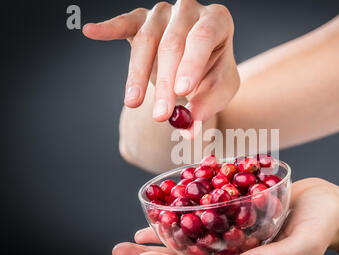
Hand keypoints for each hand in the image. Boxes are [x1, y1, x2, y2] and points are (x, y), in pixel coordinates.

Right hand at [83, 0, 239, 137]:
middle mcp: (189, 10)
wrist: (196, 66)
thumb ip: (206, 107)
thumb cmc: (211, 74)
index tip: (182, 91)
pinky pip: (124, 24)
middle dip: (165, 83)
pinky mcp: (140, 20)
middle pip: (172, 43)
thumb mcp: (218, 91)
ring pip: (146, 41)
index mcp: (217, 21)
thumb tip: (188, 129)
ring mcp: (163, 13)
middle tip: (161, 115)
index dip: (191, 64)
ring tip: (133, 103)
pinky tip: (91, 31)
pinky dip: (108, 29)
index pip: (203, 38)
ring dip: (137, 75)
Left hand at [112, 178, 338, 254]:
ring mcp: (235, 248)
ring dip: (160, 246)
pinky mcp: (235, 230)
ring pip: (189, 252)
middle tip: (120, 250)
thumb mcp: (306, 242)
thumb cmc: (324, 225)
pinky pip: (201, 232)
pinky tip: (160, 223)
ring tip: (130, 241)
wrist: (332, 208)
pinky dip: (179, 228)